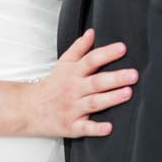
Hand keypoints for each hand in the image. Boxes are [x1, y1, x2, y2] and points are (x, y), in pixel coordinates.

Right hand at [18, 30, 136, 137]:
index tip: (122, 48)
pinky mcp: (71, 126)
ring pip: (94, 103)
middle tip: (133, 74)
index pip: (91, 60)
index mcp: (73, 73)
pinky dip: (96, 129)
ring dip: (110, 98)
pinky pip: (85, 127)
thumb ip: (79, 48)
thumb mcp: (63, 64)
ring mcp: (72, 108)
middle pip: (96, 82)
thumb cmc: (52, 85)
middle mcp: (74, 90)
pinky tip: (109, 127)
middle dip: (115, 78)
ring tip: (127, 93)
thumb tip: (92, 32)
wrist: (28, 109)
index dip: (107, 53)